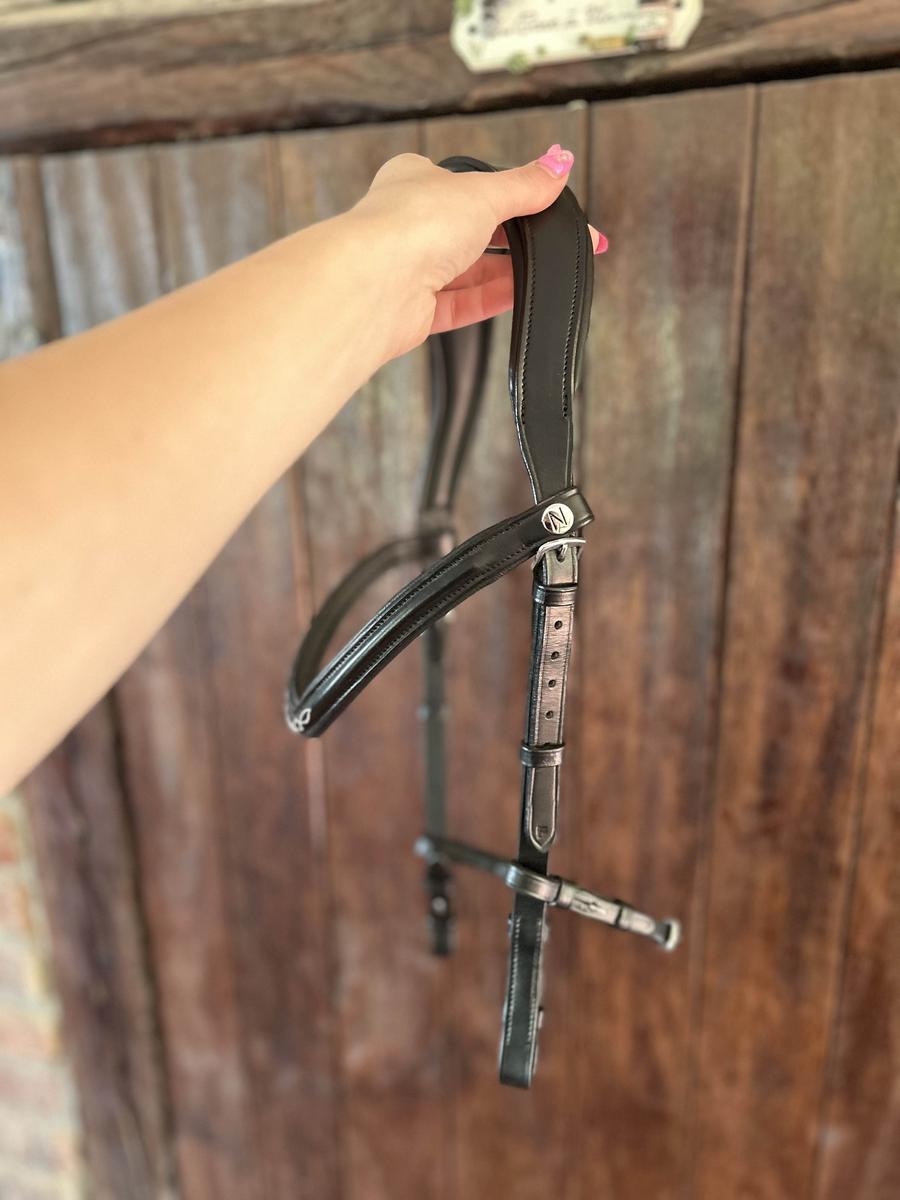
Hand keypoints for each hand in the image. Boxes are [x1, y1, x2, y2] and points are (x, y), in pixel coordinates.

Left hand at [348, 145, 605, 359]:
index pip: (473, 185)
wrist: (373, 284)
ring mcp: (411, 268)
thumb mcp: (483, 193)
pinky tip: (520, 293)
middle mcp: (410, 223)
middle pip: (475, 230)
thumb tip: (559, 163)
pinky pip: (462, 304)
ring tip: (548, 268)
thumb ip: (525, 185)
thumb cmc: (409, 224)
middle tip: (557, 242)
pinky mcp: (416, 310)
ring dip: (507, 270)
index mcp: (416, 181)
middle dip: (514, 237)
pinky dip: (491, 298)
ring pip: (469, 270)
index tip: (549, 203)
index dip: (513, 194)